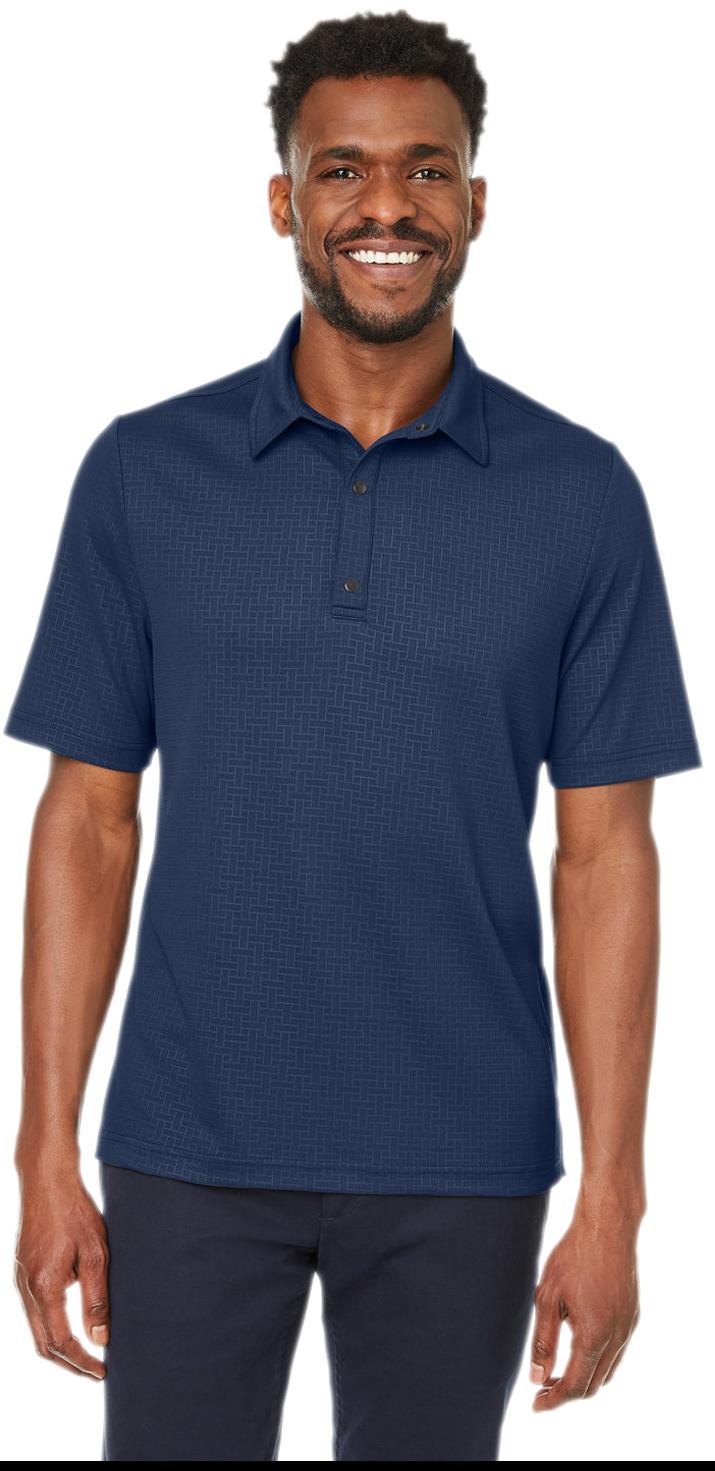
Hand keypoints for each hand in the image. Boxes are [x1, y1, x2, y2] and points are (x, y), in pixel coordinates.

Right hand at [14, 1159, 109, 1378]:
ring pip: (36, 1329)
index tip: (102, 1371)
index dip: (82, 1362)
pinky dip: (51, 1326)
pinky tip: (71, 1322)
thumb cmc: (75, 1213)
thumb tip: (100, 1338)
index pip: (61, 1342)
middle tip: (94, 1371)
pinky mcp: (22, 1271)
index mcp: (44, 1287)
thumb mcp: (95, 1254)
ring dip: (59, 1347)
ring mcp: (20, 1280)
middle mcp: (26, 1289)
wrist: (47, 1181)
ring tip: (86, 1352)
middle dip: (69, 1363)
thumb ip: (97, 1298)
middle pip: (43, 1344)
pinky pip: (33, 1311)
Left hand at [529, 1200, 640, 1408]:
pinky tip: (579, 1347)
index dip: (553, 1399)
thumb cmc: (572, 1257)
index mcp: (594, 1336)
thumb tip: (537, 1377)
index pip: (574, 1386)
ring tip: (558, 1371)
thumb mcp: (548, 1298)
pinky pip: (617, 1352)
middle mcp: (617, 1337)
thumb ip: (543, 1341)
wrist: (607, 1227)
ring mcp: (628, 1327)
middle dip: (567, 1392)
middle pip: (593, 1384)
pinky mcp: (632, 1316)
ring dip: (584, 1378)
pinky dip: (598, 1361)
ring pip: (607, 1370)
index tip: (536, 1403)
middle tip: (542, 1387)